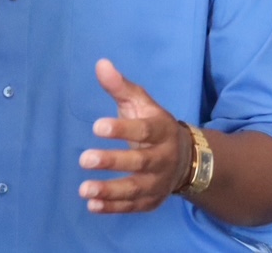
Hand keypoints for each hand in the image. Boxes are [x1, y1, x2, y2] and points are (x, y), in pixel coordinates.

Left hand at [78, 59, 192, 212]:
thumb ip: (120, 87)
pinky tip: (92, 205)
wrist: (187, 159)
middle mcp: (163, 158)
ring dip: (110, 191)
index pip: (143, 130)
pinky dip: (114, 207)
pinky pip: (134, 206)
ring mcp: (159, 182)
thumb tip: (101, 63)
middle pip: (139, 162)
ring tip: (84, 189)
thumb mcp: (141, 103)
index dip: (122, 129)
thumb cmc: (154, 125)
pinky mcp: (152, 200)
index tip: (97, 127)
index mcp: (161, 130)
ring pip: (136, 189)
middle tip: (84, 159)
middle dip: (113, 161)